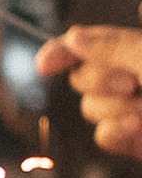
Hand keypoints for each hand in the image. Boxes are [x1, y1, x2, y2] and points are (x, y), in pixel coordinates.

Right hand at [38, 21, 141, 160]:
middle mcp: (132, 77)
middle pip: (83, 77)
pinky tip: (139, 130)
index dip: (62, 51)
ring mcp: (132, 110)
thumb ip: (114, 46)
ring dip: (115, 110)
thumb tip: (73, 37)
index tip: (45, 65)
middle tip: (132, 84)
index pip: (89, 44)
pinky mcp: (135, 140)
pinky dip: (116, 133)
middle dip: (99, 81)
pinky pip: (103, 136)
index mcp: (136, 49)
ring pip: (91, 108)